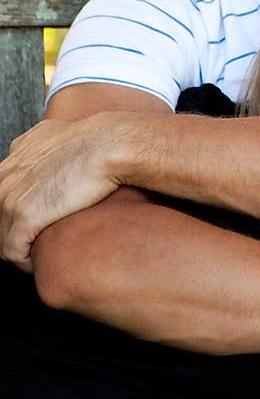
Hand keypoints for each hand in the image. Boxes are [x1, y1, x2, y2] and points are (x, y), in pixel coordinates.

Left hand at [0, 113, 136, 268]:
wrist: (110, 146)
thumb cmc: (102, 142)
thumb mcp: (67, 136)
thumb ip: (51, 148)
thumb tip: (61, 158)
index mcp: (17, 153)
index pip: (4, 193)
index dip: (20, 211)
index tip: (38, 221)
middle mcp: (7, 174)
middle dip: (16, 231)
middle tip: (38, 241)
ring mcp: (11, 196)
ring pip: (2, 236)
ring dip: (20, 248)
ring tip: (39, 255)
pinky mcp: (25, 216)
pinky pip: (13, 251)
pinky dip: (24, 262)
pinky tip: (38, 262)